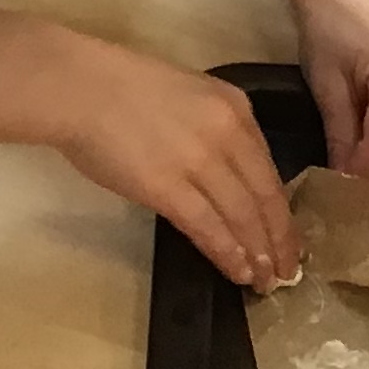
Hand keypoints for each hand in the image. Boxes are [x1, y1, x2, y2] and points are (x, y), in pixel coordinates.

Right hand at [52, 35, 300, 288]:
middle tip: (286, 271)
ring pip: (242, 216)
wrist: (80, 87)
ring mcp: (200, 161)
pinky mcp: (168, 188)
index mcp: (235, 107)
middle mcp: (227, 133)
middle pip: (265, 197)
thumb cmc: (122, 88)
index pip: (269, 169)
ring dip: (257, 253)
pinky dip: (227, 253)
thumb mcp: (190, 96)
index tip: (288, 238)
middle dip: (279, 239)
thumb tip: (227, 176)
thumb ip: (216, 130)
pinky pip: (208, 227)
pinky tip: (236, 272)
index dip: (282, 211)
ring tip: (264, 281)